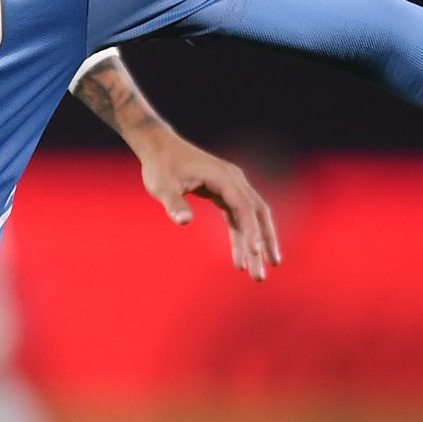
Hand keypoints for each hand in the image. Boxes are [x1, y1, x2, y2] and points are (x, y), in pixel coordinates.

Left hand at [135, 133, 280, 280]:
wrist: (159, 147)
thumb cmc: (160, 166)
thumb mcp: (161, 185)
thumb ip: (173, 203)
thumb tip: (184, 221)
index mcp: (223, 177)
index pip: (244, 207)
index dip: (251, 230)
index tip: (254, 253)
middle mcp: (234, 181)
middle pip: (257, 214)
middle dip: (263, 243)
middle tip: (263, 274)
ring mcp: (231, 187)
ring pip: (251, 218)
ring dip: (256, 244)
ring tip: (257, 273)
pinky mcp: (225, 193)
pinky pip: (238, 219)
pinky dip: (241, 238)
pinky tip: (239, 261)